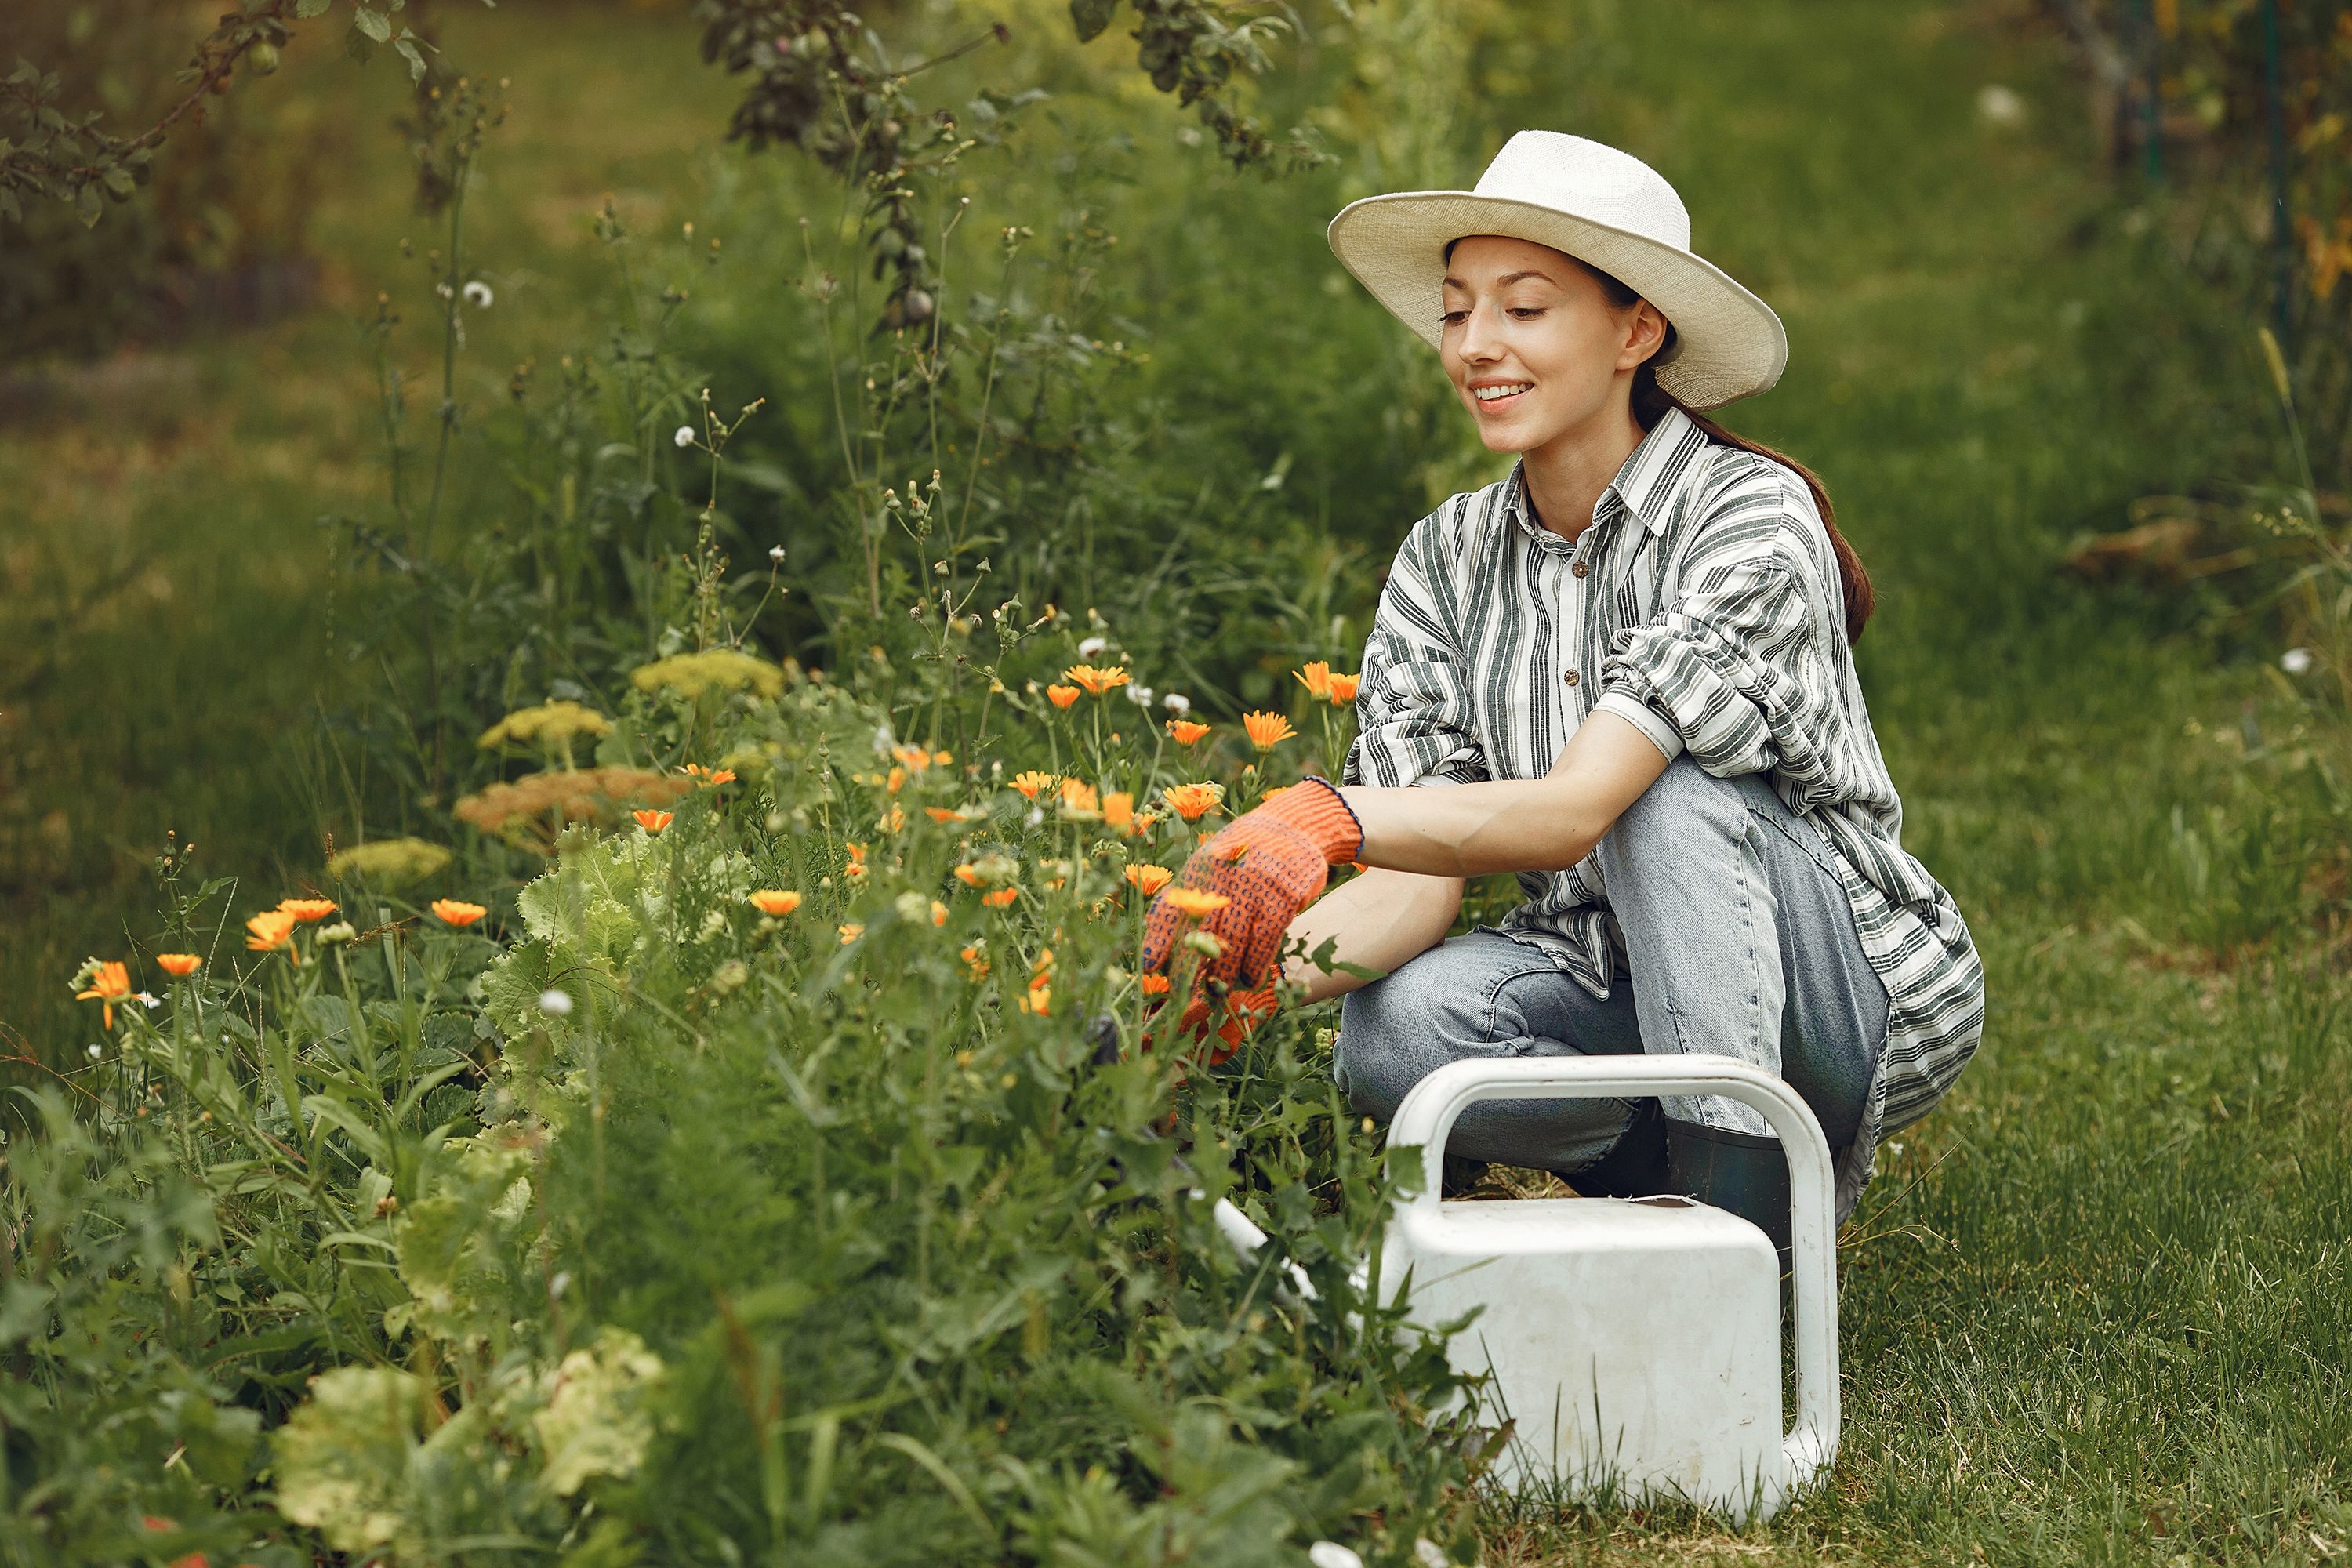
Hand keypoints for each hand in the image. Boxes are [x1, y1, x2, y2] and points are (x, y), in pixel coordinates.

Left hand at [1139, 777, 1362, 1039]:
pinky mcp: (1282, 899)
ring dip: (1222, 976)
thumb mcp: (1210, 863)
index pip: (1170, 909)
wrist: (1295, 825)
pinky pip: (1264, 942)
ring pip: (1231, 945)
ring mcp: (1253, 889)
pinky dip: (1254, 966)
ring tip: (1217, 992)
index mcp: (1197, 871)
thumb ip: (1187, 896)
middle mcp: (1221, 879)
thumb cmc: (1244, 853)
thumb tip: (1160, 939)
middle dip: (1188, 970)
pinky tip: (1248, 979)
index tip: (1147, 967)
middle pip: (1198, 936)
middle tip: (1184, 993)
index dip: (1157, 940)